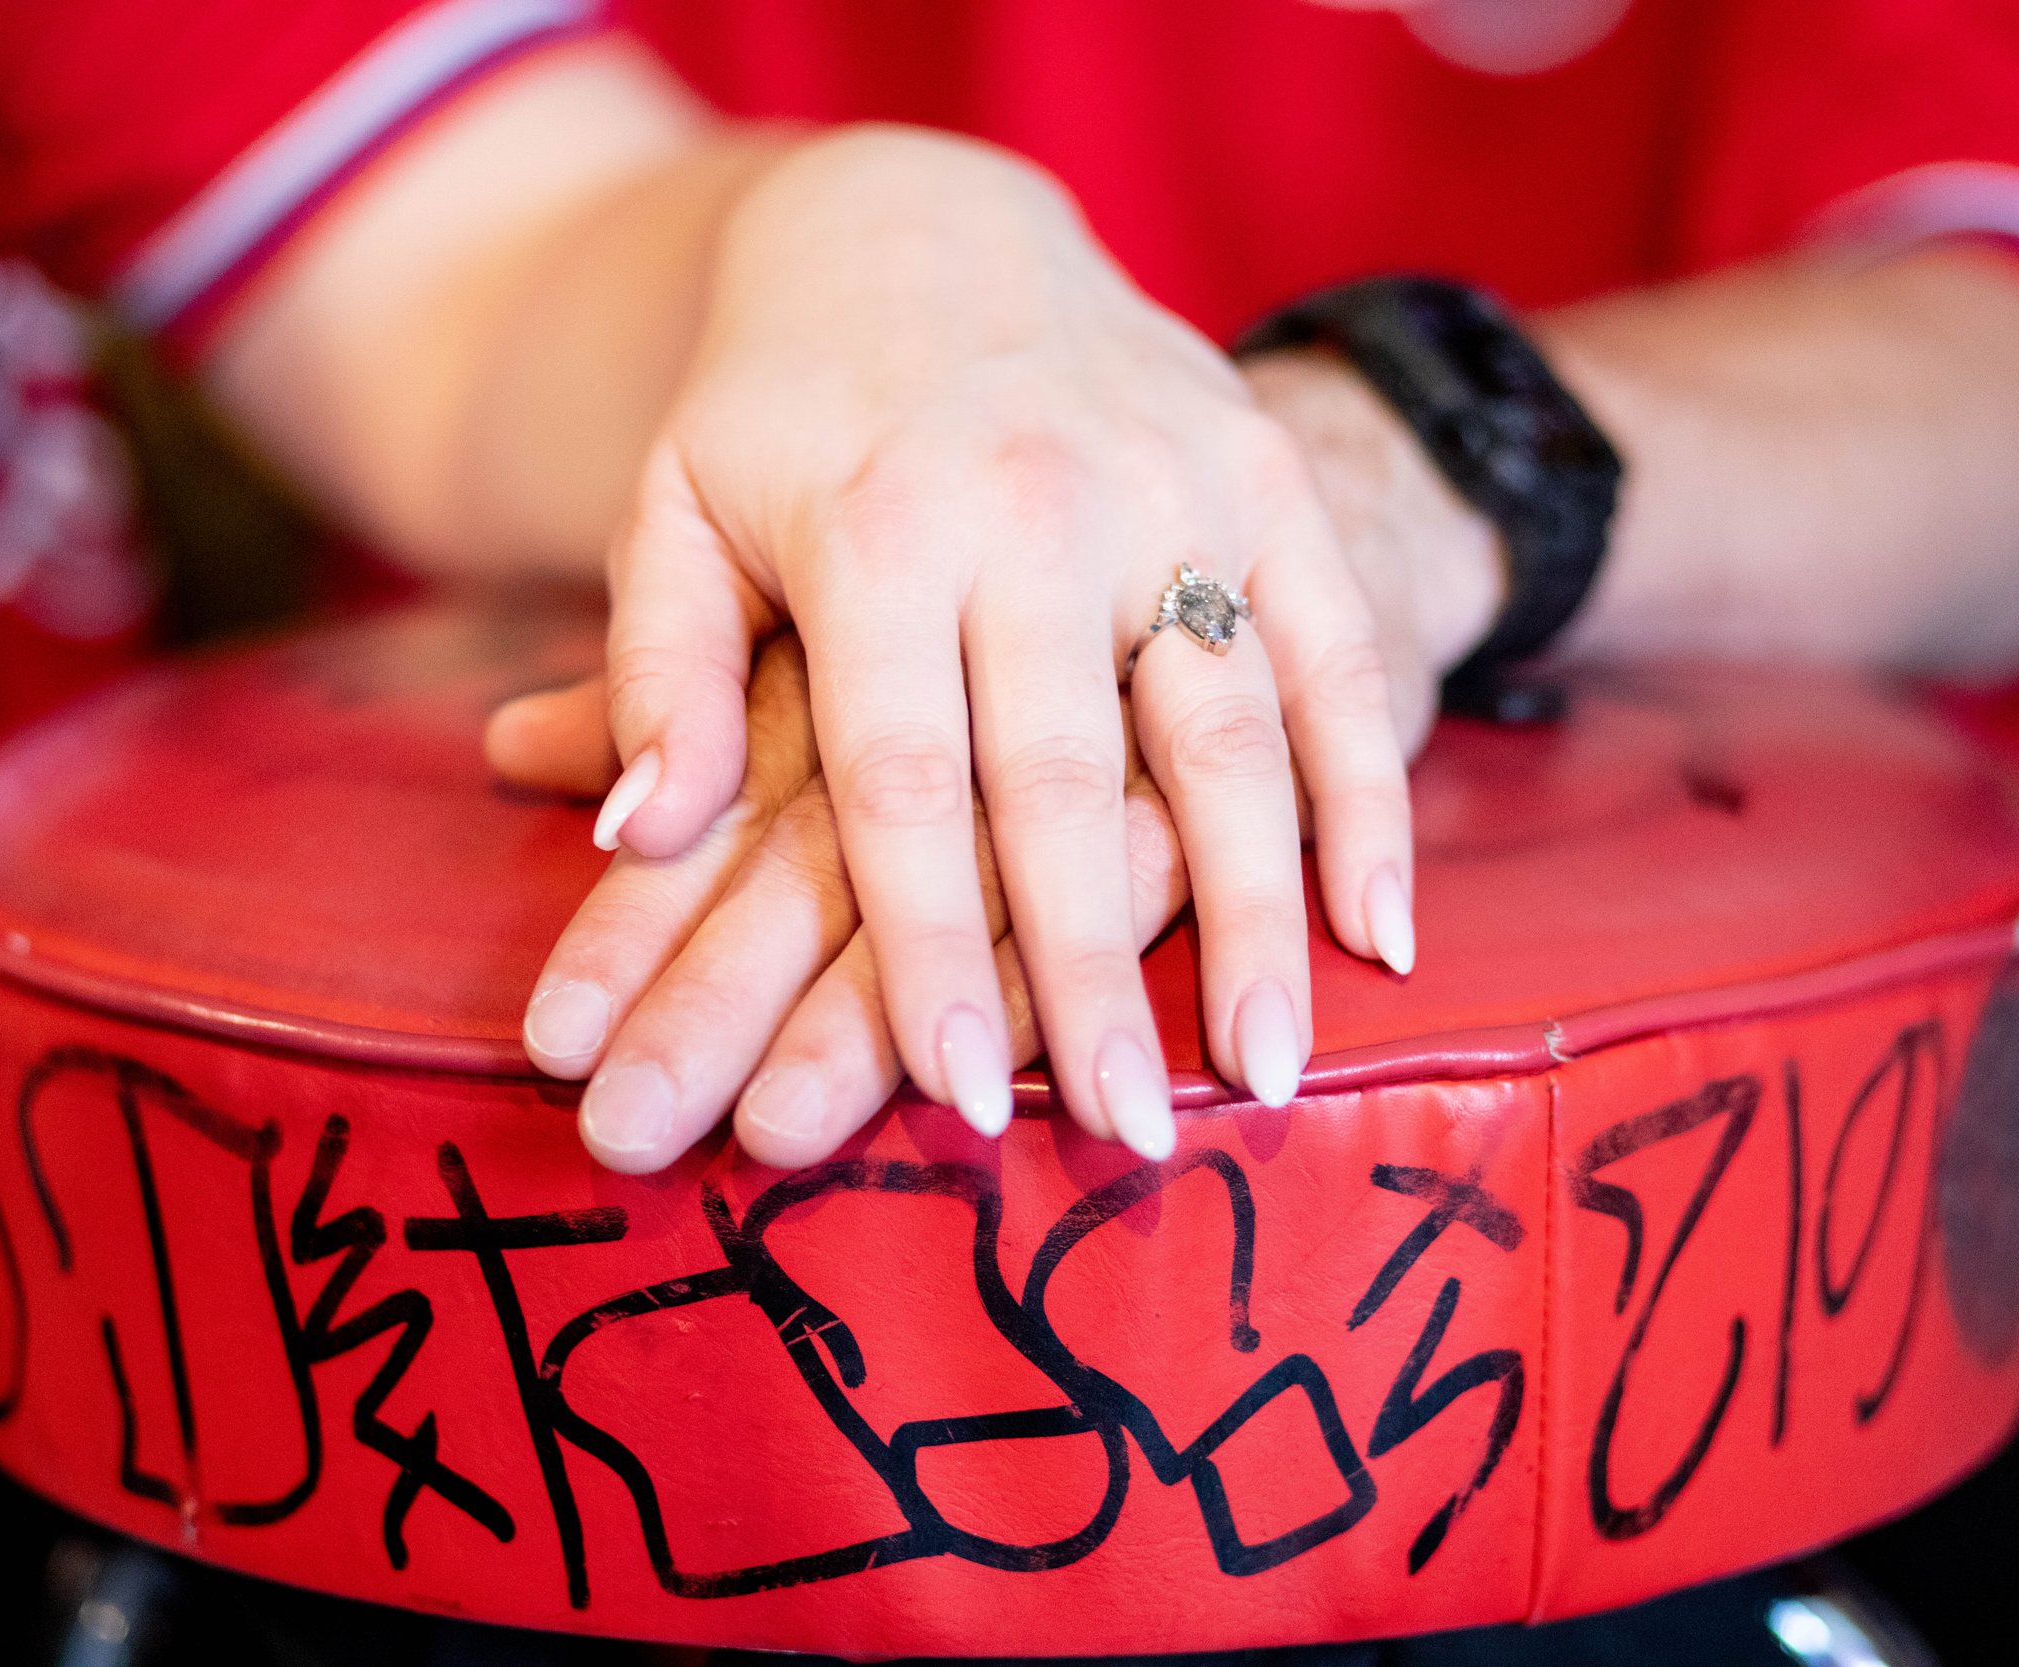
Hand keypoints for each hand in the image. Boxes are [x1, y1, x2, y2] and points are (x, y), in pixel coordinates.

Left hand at [544, 126, 1417, 1162]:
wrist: (928, 226)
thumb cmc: (782, 413)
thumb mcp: (675, 513)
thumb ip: (653, 674)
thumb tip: (635, 837)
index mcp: (872, 532)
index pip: (901, 785)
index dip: (930, 950)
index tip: (952, 1098)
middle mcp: (1029, 512)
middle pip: (1063, 783)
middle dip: (1092, 971)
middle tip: (1128, 1134)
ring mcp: (1165, 490)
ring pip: (1222, 729)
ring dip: (1256, 910)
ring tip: (1268, 1067)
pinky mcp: (1258, 478)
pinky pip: (1329, 651)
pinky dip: (1365, 790)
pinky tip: (1382, 929)